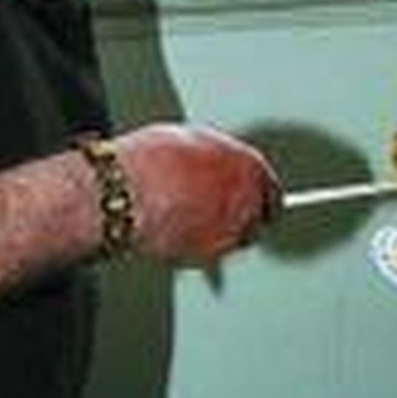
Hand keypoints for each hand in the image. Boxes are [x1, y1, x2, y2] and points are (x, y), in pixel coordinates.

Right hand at [111, 123, 281, 264]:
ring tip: (193, 222)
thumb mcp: (193, 141)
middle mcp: (248, 200)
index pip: (271, 190)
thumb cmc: (151, 160)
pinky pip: (212, 253)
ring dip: (223, 233)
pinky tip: (178, 233)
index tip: (255, 202)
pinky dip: (200, 247)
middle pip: (259, 218)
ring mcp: (231, 230)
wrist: (124, 192)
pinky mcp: (209, 256)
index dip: (261, 197)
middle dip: (245, 216)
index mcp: (249, 166)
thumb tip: (218, 166)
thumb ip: (218, 158)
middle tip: (220, 213)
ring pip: (237, 239)